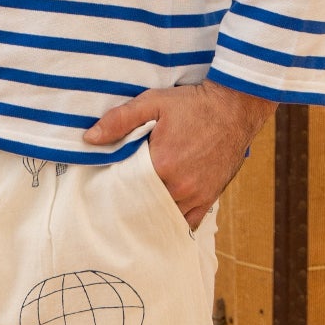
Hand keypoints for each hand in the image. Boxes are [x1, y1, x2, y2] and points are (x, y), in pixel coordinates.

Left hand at [83, 80, 276, 230]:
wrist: (235, 107)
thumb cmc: (193, 103)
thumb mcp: (153, 102)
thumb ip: (120, 120)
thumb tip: (89, 139)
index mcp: (162, 164)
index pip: (126, 186)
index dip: (114, 184)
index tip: (105, 183)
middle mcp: (180, 185)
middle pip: (144, 204)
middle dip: (131, 200)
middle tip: (116, 197)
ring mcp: (197, 195)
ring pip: (164, 215)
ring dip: (150, 210)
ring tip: (137, 204)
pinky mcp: (210, 198)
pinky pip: (188, 222)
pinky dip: (173, 220)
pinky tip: (161, 215)